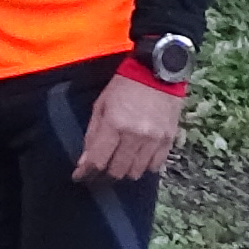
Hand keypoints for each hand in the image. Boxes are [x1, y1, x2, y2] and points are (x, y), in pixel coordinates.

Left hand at [72, 62, 187, 181]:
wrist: (158, 71)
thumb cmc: (124, 86)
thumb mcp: (101, 105)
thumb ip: (92, 134)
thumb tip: (85, 162)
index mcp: (115, 124)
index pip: (97, 161)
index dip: (85, 173)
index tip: (80, 177)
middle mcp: (135, 136)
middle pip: (116, 171)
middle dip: (104, 174)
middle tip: (99, 170)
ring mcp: (154, 139)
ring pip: (135, 172)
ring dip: (124, 171)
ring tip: (119, 163)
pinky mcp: (168, 140)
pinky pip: (155, 166)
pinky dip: (144, 167)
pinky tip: (138, 158)